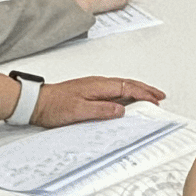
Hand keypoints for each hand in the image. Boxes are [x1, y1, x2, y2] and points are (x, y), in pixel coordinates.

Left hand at [30, 76, 165, 127]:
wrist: (36, 103)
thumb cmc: (54, 105)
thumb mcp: (79, 111)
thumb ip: (101, 110)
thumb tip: (121, 109)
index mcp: (98, 85)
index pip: (128, 88)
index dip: (144, 94)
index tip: (156, 100)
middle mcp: (98, 83)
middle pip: (128, 84)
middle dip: (145, 90)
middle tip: (159, 96)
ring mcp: (94, 87)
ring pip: (122, 87)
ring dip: (137, 91)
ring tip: (148, 97)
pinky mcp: (89, 92)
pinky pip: (114, 91)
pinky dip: (126, 94)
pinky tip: (126, 101)